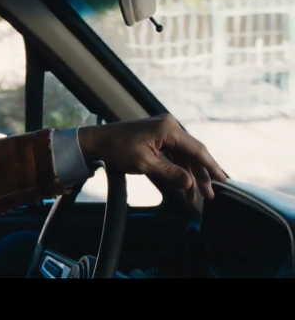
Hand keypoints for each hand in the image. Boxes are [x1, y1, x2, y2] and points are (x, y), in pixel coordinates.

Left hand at [78, 113, 225, 203]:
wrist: (97, 142)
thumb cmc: (117, 150)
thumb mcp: (144, 164)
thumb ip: (169, 173)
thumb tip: (190, 183)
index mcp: (168, 128)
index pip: (197, 149)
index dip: (211, 166)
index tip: (223, 180)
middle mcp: (169, 125)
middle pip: (192, 152)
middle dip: (200, 175)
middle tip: (209, 194)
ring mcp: (163, 129)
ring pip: (184, 154)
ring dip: (189, 174)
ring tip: (196, 195)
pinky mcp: (158, 135)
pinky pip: (174, 152)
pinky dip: (178, 168)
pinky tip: (184, 182)